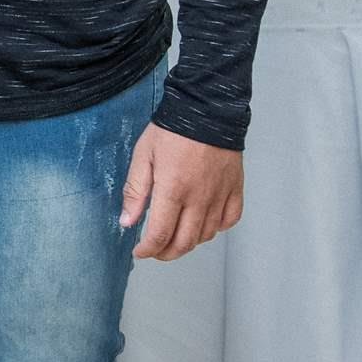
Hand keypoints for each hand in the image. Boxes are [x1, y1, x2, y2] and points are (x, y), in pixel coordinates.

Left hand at [119, 122, 242, 259]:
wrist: (207, 108)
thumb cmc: (173, 129)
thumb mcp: (143, 156)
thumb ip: (135, 191)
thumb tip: (127, 222)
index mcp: (173, 190)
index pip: (160, 235)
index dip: (147, 250)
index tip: (139, 251)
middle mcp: (199, 198)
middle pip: (184, 243)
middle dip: (166, 253)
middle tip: (155, 249)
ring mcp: (220, 195)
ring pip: (206, 235)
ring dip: (188, 242)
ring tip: (175, 235)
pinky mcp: (235, 188)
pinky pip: (229, 220)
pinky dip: (215, 228)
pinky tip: (203, 222)